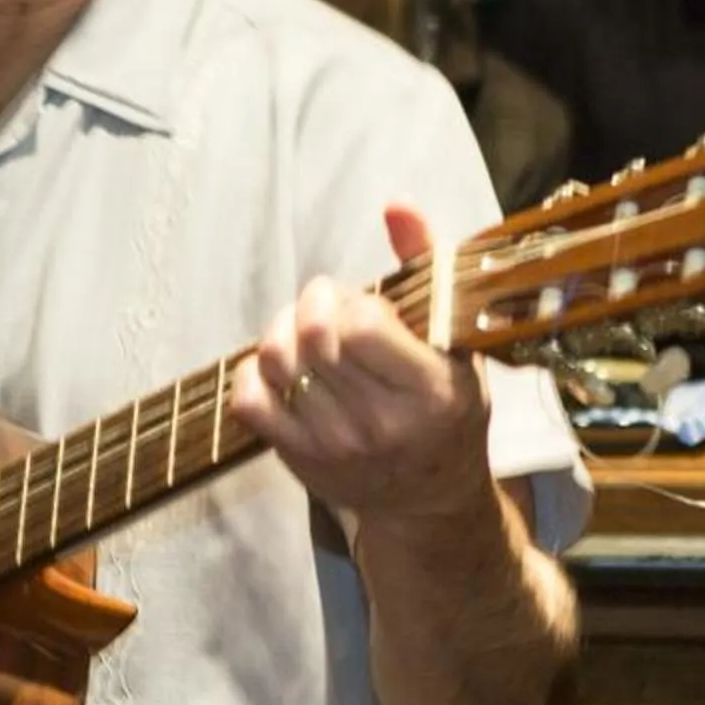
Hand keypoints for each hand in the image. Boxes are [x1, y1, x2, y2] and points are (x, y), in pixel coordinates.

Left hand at [230, 206, 490, 521]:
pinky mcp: (299, 460)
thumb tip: (396, 204)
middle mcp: (382, 423)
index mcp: (430, 391)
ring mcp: (336, 446)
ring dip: (280, 332)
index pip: (361, 325)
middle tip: (322, 309)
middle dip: (310, 305)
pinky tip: (281, 371)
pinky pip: (249, 401)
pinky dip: (254, 373)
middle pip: (313, 337)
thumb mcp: (455, 341)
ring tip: (301, 334)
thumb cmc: (446, 409)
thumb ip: (425, 266)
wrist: (429, 500)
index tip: (358, 303)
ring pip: (277, 363)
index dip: (348, 300)